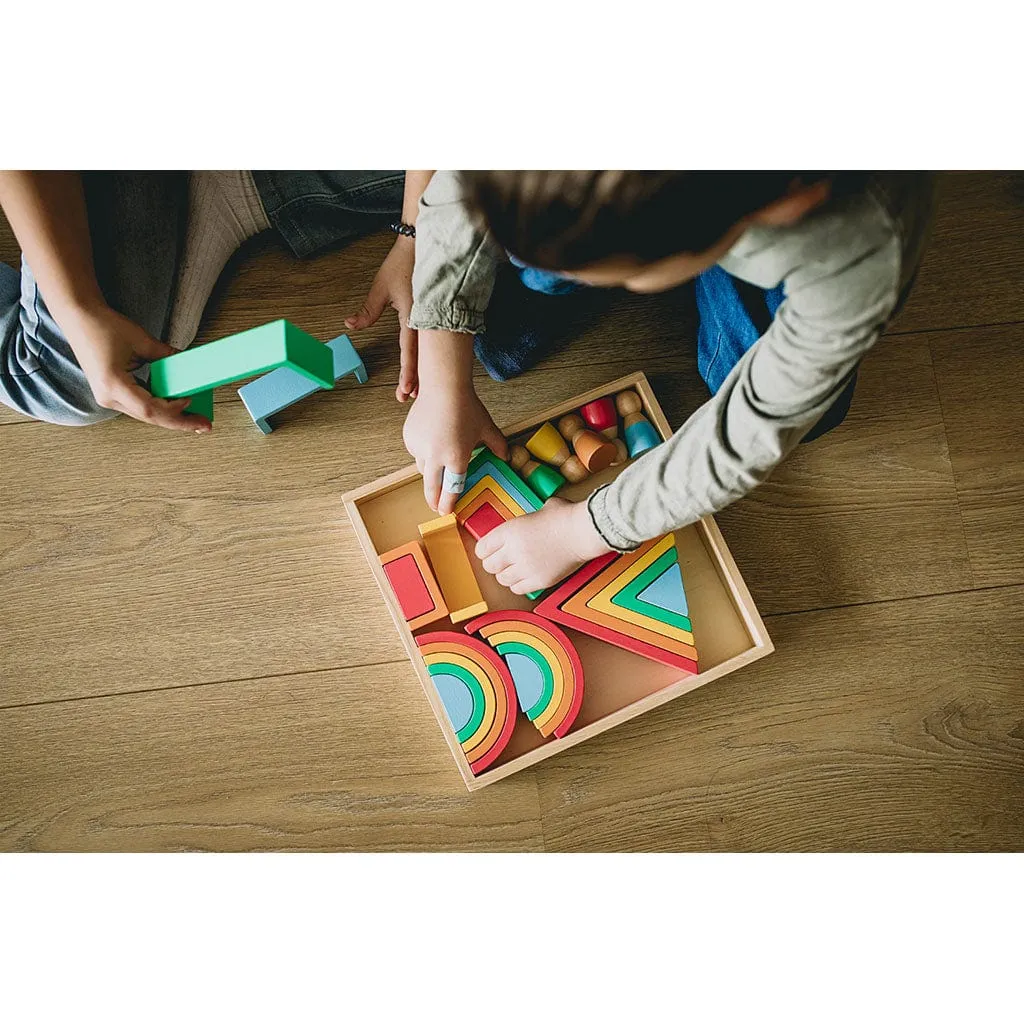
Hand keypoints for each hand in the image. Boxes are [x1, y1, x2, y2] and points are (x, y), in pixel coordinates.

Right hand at [65, 304, 211, 432]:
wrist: (78, 318)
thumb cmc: (103, 326)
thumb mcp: (142, 341)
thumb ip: (167, 356)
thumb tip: (190, 366)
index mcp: (113, 385)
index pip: (150, 409)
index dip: (174, 410)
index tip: (192, 401)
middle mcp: (108, 397)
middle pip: (150, 417)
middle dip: (179, 422)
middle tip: (204, 425)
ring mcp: (108, 397)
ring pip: (146, 414)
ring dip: (171, 415)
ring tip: (195, 418)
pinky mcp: (111, 393)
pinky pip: (140, 405)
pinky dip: (160, 405)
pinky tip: (177, 405)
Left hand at [344, 235, 417, 402]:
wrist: (424, 244)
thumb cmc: (402, 263)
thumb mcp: (381, 287)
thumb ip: (367, 310)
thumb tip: (350, 325)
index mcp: (413, 316)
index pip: (409, 352)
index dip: (406, 374)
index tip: (403, 391)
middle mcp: (426, 321)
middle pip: (422, 358)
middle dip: (416, 380)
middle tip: (407, 398)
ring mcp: (433, 319)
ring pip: (429, 353)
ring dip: (423, 371)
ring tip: (417, 389)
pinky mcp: (436, 315)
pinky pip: (433, 342)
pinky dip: (429, 357)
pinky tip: (428, 367)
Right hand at [403, 381, 507, 514]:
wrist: (443, 387)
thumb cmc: (467, 407)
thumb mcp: (487, 428)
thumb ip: (498, 445)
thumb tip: (507, 458)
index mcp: (456, 457)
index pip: (452, 489)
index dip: (449, 503)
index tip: (447, 512)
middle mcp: (435, 456)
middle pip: (432, 488)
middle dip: (434, 501)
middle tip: (436, 508)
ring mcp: (419, 447)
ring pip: (423, 468)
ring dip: (430, 472)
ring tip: (438, 470)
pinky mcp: (410, 438)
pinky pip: (416, 452)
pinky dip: (423, 452)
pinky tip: (433, 441)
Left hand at [475, 497, 613, 594]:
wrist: (583, 532)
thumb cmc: (566, 517)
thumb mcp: (542, 508)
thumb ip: (530, 518)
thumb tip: (535, 517)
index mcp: (509, 530)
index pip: (482, 548)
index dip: (485, 550)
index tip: (491, 550)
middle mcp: (514, 551)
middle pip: (489, 566)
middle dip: (494, 564)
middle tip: (502, 561)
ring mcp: (526, 567)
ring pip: (502, 580)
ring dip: (506, 575)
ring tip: (515, 569)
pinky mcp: (539, 581)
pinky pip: (517, 589)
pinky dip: (518, 585)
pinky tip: (525, 577)